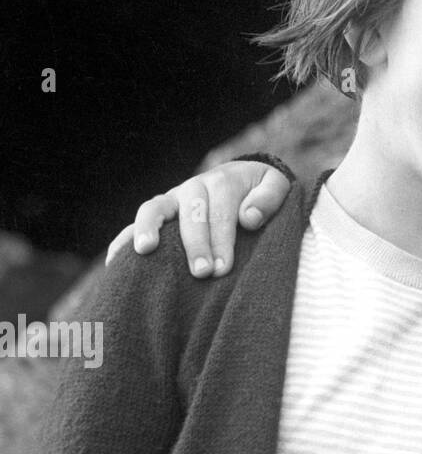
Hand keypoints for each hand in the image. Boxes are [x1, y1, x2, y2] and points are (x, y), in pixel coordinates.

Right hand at [105, 161, 291, 276]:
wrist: (244, 180)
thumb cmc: (261, 192)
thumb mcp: (275, 187)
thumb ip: (268, 199)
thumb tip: (248, 218)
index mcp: (224, 181)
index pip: (221, 211)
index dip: (222, 239)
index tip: (223, 269)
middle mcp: (194, 187)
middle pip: (191, 213)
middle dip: (197, 244)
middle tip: (203, 273)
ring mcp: (173, 199)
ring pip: (154, 208)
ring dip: (148, 228)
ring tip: (145, 251)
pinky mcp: (159, 214)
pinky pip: (135, 224)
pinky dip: (123, 240)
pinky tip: (115, 263)